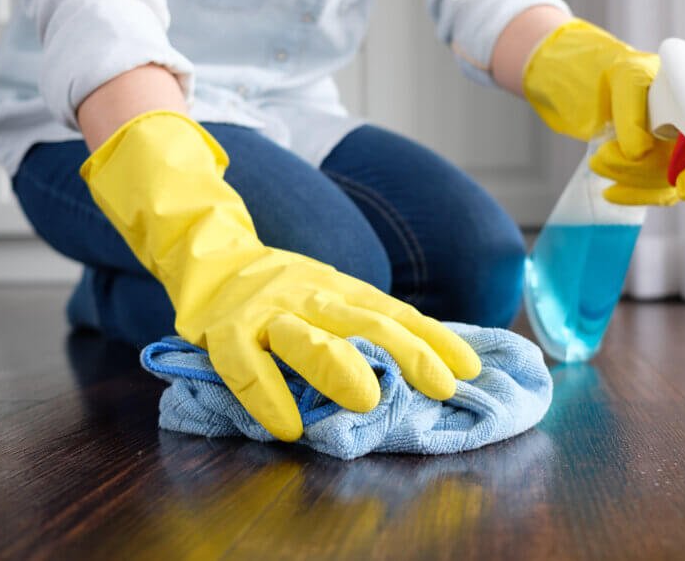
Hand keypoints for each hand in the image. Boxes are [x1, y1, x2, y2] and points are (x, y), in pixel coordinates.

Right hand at [81, 111, 480, 439]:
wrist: (213, 258)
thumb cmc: (285, 293)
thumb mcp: (333, 298)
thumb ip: (369, 325)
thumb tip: (432, 364)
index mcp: (344, 290)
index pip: (397, 314)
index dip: (434, 340)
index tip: (471, 369)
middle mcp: (312, 296)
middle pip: (366, 322)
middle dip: (407, 353)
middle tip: (441, 387)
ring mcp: (268, 311)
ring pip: (307, 337)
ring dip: (339, 367)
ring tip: (369, 400)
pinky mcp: (225, 331)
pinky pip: (245, 364)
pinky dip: (266, 395)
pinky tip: (288, 427)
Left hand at [522, 18, 684, 204]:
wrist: (594, 82)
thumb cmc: (621, 70)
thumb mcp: (626, 77)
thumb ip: (633, 111)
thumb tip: (639, 153)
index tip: (684, 185)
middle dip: (650, 174)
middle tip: (606, 159)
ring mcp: (682, 156)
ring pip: (667, 185)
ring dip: (630, 179)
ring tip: (597, 159)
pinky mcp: (659, 171)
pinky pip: (653, 193)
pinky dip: (631, 194)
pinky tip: (609, 193)